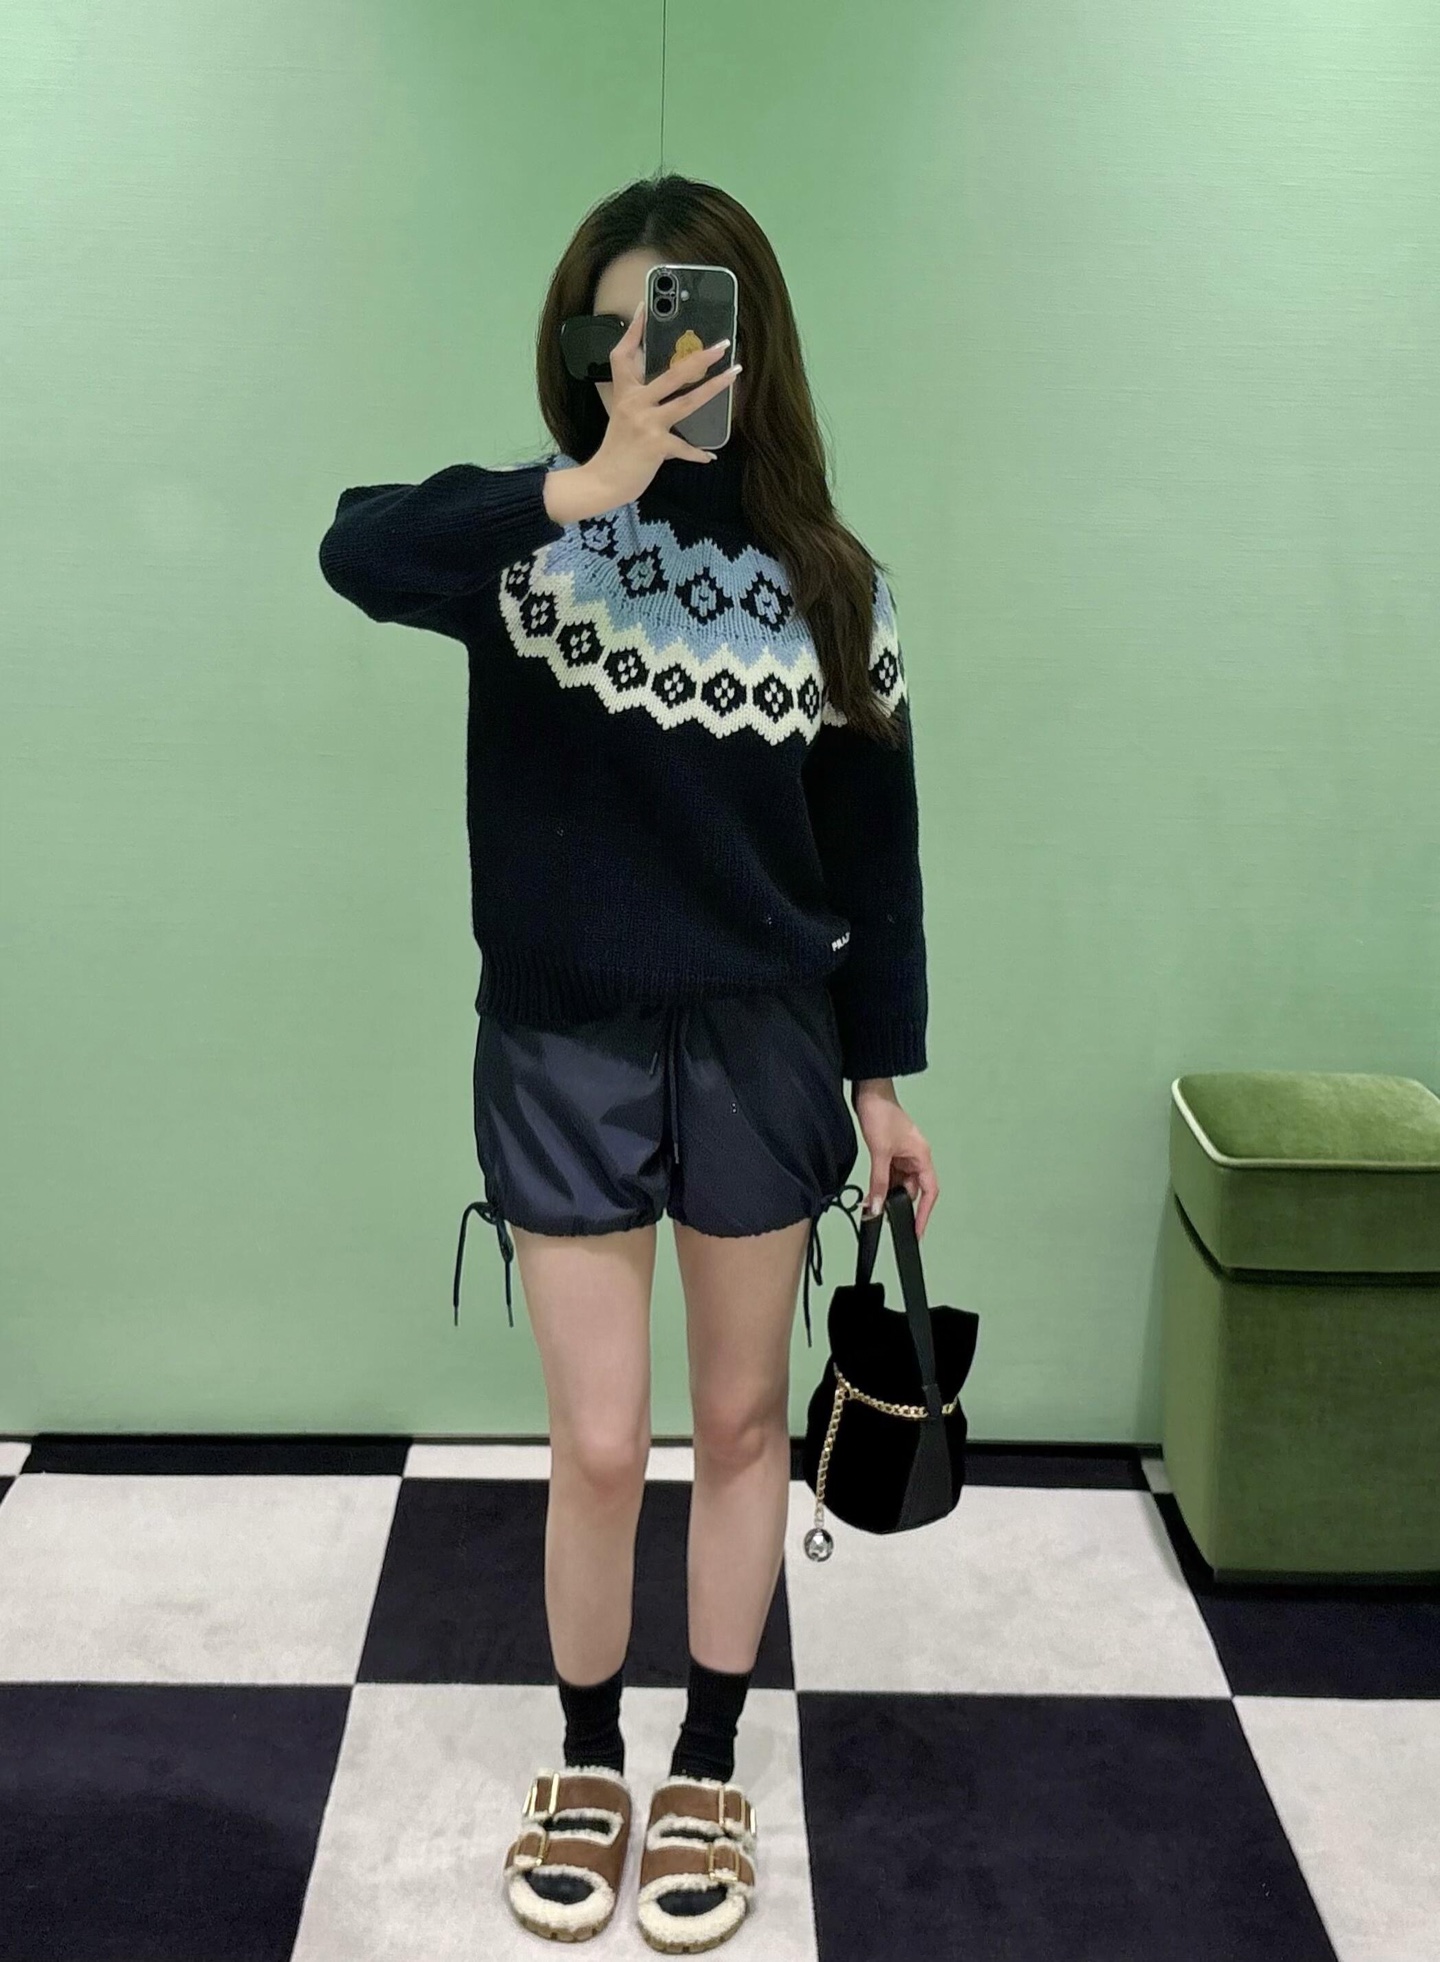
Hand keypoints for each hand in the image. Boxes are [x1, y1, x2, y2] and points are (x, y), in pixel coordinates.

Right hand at [589, 299, 740, 505]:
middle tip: (722, 344)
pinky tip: (710, 456)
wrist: (603, 481)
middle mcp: (635, 404)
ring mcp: (646, 424)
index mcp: (625, 393)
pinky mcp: (655, 447)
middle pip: (672, 374)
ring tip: (733, 376)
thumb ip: (642, 400)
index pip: (625, 355)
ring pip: (686, 402)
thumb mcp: (623, 416)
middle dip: (699, 357)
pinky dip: (697, 453)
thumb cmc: (617, 449)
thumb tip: (669, 389)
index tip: (645, 306)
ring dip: (713, 388)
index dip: (634, 330)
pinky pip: (684, 448)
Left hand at [853, 1080, 938, 1237]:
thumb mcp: (880, 1153)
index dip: (924, 1213)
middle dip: (898, 1202)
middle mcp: (916, 1157)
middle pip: (911, 1189)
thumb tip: (878, 1206)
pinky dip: (881, 1183)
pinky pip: (889, 1173)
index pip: (929, 1192)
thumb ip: (879, 1182)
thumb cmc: (882, 1113)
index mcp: (922, 1156)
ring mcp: (903, 1154)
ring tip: (873, 1204)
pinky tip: (871, 1192)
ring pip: (899, 1182)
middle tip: (883, 1215)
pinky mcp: (891, 1151)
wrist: (869, 1092)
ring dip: (887, 1192)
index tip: (917, 1231)